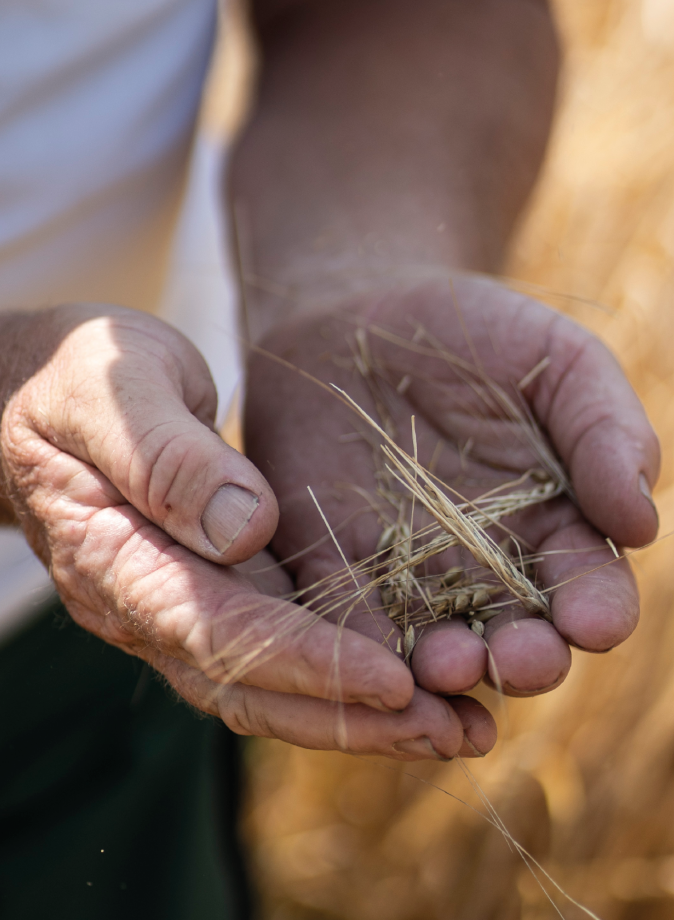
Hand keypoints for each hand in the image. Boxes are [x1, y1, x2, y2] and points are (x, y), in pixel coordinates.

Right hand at [0, 304, 488, 759]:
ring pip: (269, 688)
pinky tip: (416, 682)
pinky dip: (343, 677)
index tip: (396, 679)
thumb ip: (165, 456)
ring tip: (460, 726)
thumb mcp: (110, 387)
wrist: (33, 397)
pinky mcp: (210, 591)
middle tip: (456, 730)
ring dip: (360, 717)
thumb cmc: (70, 377)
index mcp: (112, 558)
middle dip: (353, 717)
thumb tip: (244, 527)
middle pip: (251, 687)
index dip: (305, 660)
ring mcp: (177, 607)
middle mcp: (144, 606)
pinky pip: (278, 651)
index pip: (214, 630)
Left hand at [243, 271, 659, 698]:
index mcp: (555, 524)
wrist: (358, 311)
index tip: (592, 620)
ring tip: (447, 664)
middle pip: (517, 634)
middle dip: (525, 658)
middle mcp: (487, 567)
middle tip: (519, 659)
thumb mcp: (556, 360)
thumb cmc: (474, 333)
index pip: (590, 587)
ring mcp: (408, 573)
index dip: (598, 610)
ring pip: (435, 644)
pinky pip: (349, 617)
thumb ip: (605, 430)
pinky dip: (360, 647)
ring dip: (445, 667)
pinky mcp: (334, 564)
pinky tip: (370, 657)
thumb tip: (643, 524)